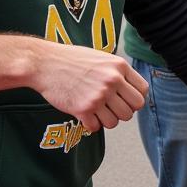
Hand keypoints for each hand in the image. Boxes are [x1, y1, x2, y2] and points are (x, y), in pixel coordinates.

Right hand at [31, 42, 147, 133]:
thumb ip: (118, 73)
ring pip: (115, 122)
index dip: (135, 98)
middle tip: (110, 108)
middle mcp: (112, 81)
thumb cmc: (72, 60)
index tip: (125, 100)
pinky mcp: (83, 109)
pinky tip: (85, 115)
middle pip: (133, 110)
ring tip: (96, 111)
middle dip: (123, 112)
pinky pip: (96, 127)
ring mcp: (98, 96)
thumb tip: (133, 92)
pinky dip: (91, 125)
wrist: (44, 63)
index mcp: (119, 67)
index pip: (143, 91)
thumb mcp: (102, 58)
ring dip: (107, 120)